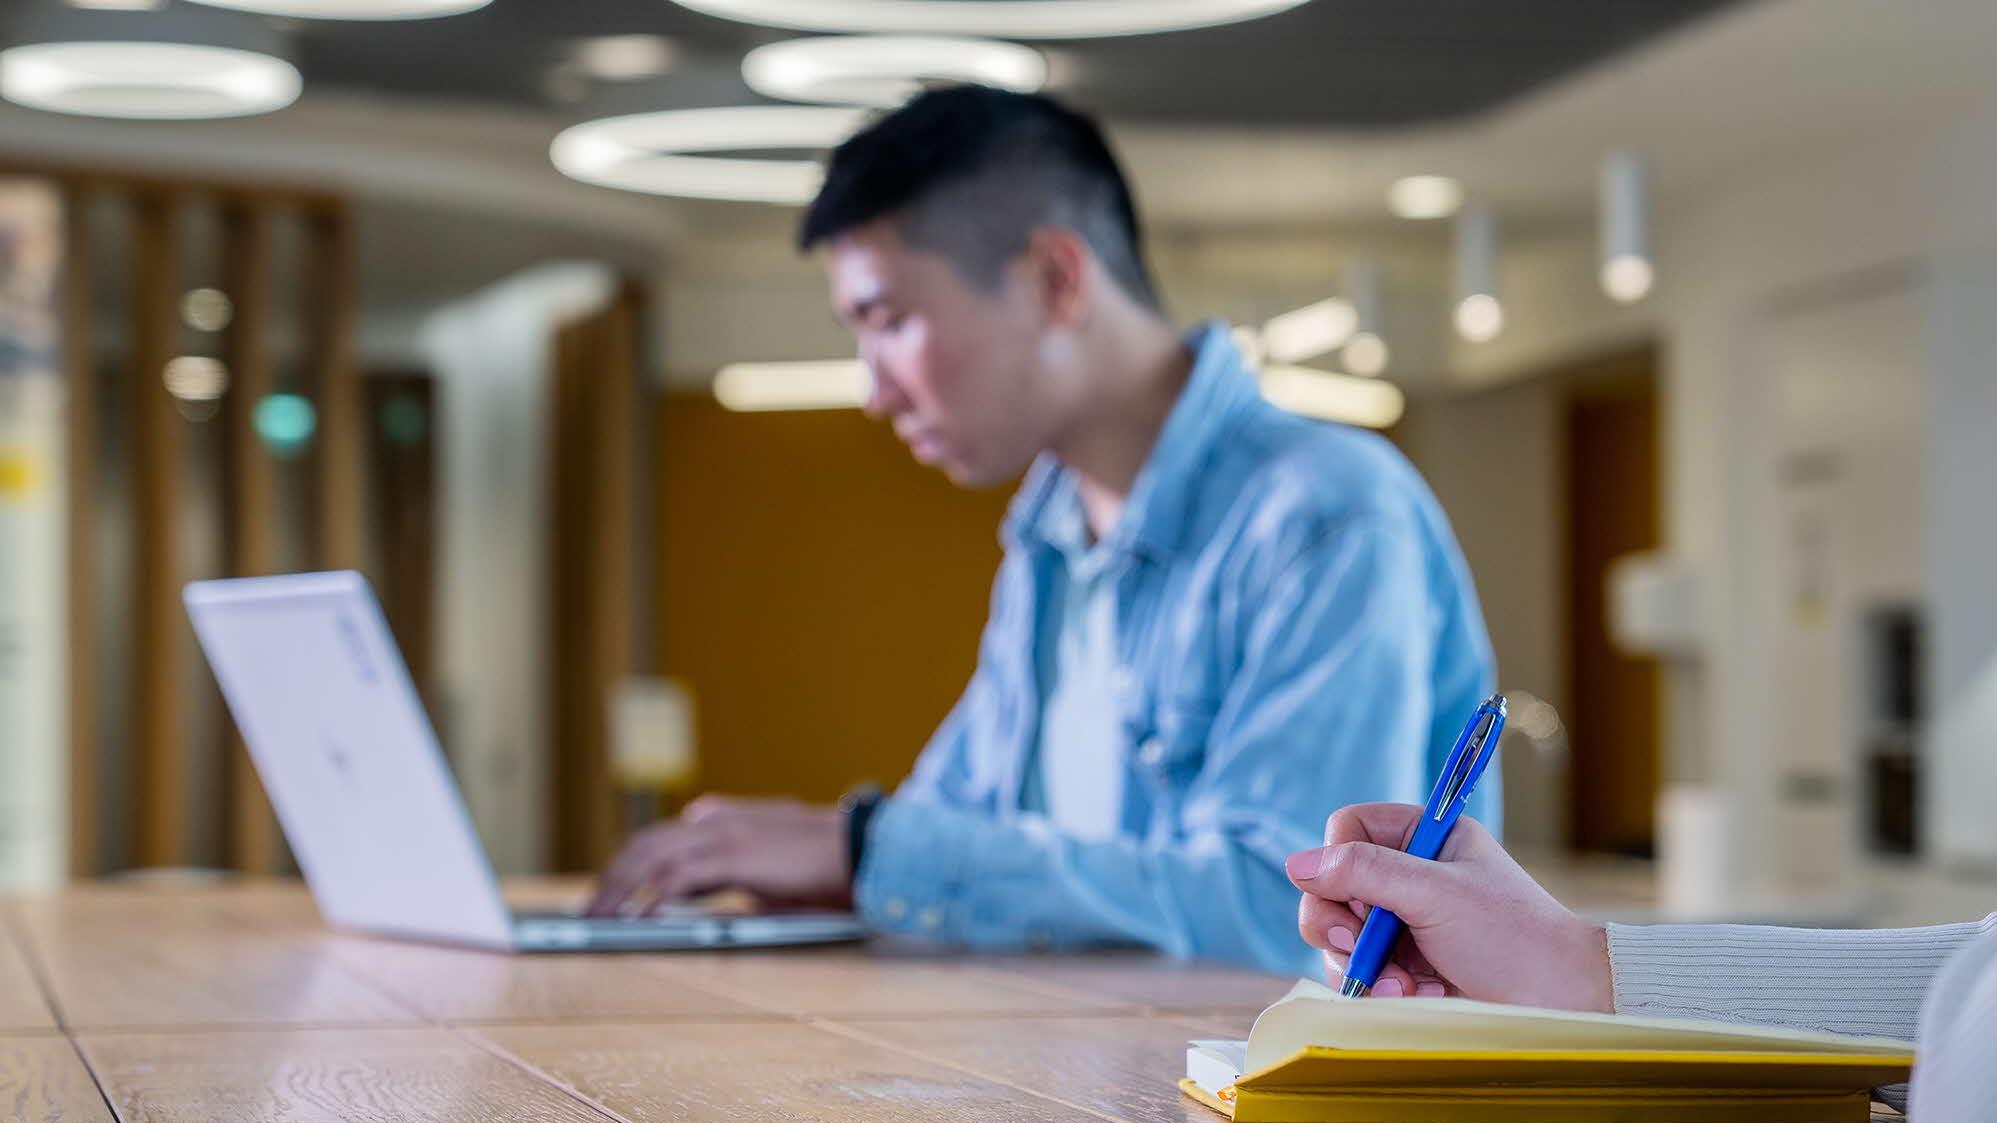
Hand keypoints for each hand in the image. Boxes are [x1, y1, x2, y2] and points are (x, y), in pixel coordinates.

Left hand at [584, 795, 850, 916]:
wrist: (862, 850)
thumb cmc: (823, 866)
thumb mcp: (767, 866)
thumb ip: (729, 871)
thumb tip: (689, 890)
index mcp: (723, 820)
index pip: (661, 838)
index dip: (629, 865)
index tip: (607, 892)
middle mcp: (716, 821)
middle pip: (645, 844)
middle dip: (612, 878)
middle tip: (588, 912)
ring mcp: (723, 834)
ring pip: (650, 856)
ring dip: (619, 890)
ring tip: (598, 921)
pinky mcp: (733, 856)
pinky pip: (676, 878)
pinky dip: (650, 898)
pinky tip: (635, 920)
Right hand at [1285, 802, 1612, 1012]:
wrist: (1560, 999)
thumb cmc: (1513, 936)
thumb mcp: (1436, 893)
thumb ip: (1365, 871)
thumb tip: (1297, 863)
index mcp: (1423, 837)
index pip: (1348, 829)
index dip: (1338, 860)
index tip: (1356, 896)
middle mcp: (1407, 875)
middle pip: (1330, 884)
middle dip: (1341, 923)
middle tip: (1357, 947)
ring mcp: (1402, 922)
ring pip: (1337, 933)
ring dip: (1362, 965)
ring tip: (1403, 986)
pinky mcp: (1402, 964)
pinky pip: (1359, 971)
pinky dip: (1378, 986)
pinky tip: (1415, 996)